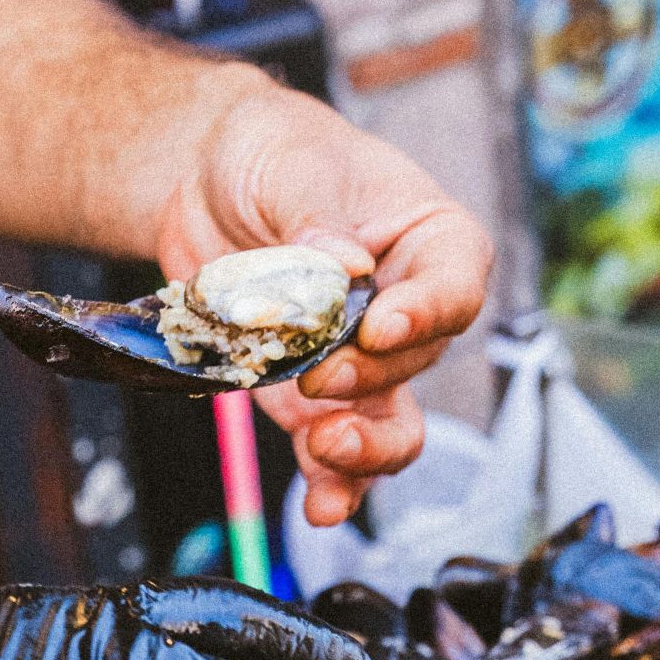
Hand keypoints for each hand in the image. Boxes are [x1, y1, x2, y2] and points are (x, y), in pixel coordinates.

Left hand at [154, 79, 493, 526]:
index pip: (455, 287)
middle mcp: (408, 309)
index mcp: (430, 241)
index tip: (379, 327)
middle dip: (369, 379)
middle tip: (316, 373)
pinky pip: (334, 448)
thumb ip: (318, 221)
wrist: (204, 177)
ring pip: (389, 422)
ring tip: (327, 447)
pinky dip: (332, 482)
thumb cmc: (274, 151)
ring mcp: (361, 360)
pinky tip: (323, 507)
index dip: (425, 315)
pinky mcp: (310, 395)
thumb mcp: (297, 164)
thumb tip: (343, 269)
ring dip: (364, 448)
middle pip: (416, 364)